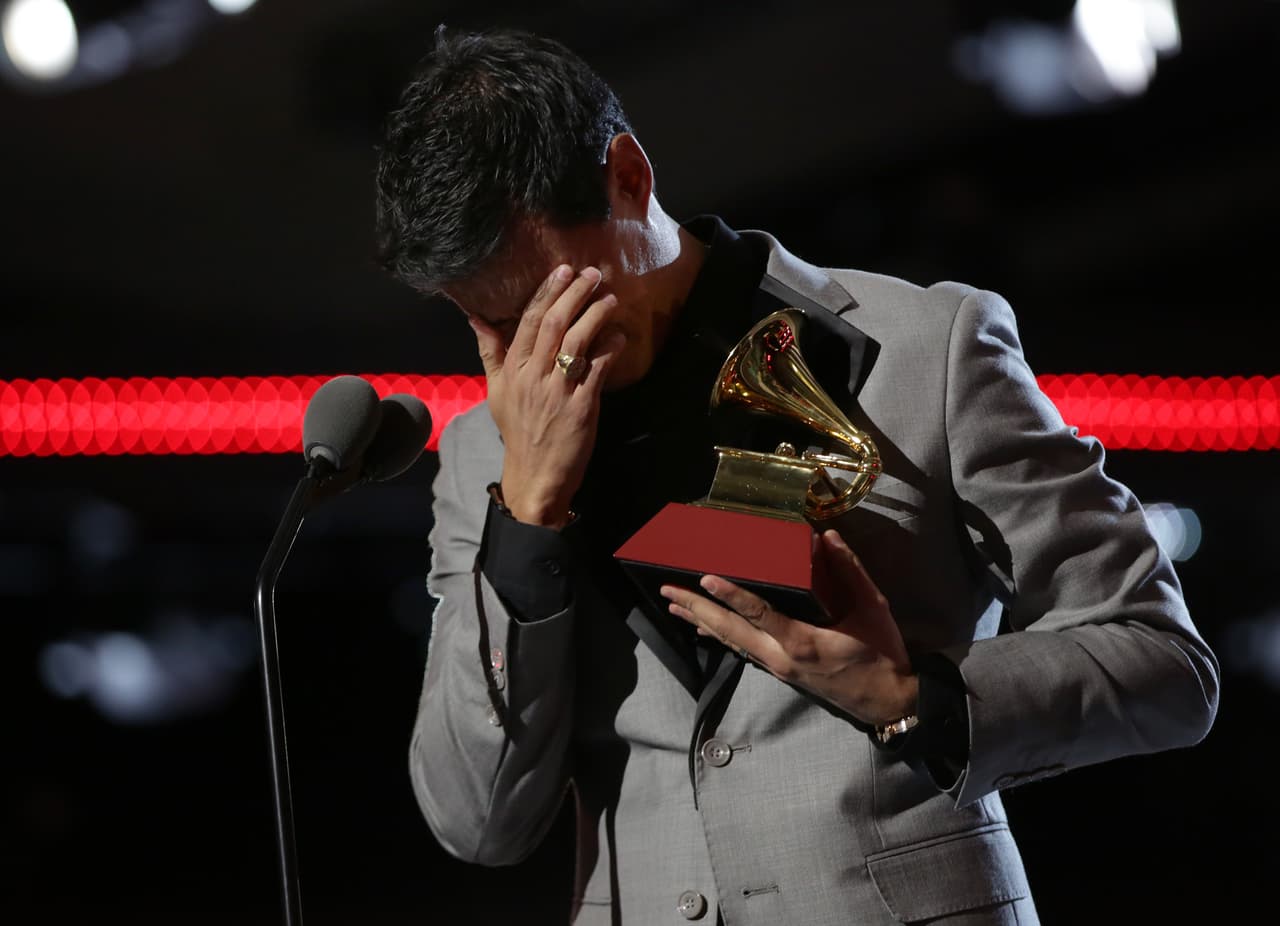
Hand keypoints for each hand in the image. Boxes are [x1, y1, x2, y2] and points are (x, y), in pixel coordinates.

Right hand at [471, 265, 625, 527]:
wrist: (535, 474)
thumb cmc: (517, 430)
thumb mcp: (496, 390)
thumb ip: (490, 352)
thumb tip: (476, 317)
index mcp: (513, 369)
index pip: (528, 321)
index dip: (547, 292)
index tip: (563, 270)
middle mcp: (533, 376)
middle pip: (554, 324)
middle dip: (574, 294)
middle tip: (593, 273)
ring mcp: (557, 391)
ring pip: (576, 342)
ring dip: (595, 315)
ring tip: (610, 298)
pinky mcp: (581, 407)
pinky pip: (596, 370)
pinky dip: (609, 350)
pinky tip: (619, 337)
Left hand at [660, 529, 917, 725]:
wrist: (886, 702)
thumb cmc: (881, 655)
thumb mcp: (873, 609)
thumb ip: (850, 572)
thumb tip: (828, 537)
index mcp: (802, 641)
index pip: (759, 613)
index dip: (731, 595)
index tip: (705, 578)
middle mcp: (781, 657)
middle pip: (731, 631)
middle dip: (697, 610)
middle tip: (668, 592)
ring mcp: (778, 667)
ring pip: (732, 642)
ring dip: (702, 623)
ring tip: (674, 607)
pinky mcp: (780, 672)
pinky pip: (743, 650)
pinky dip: (721, 635)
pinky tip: (707, 627)